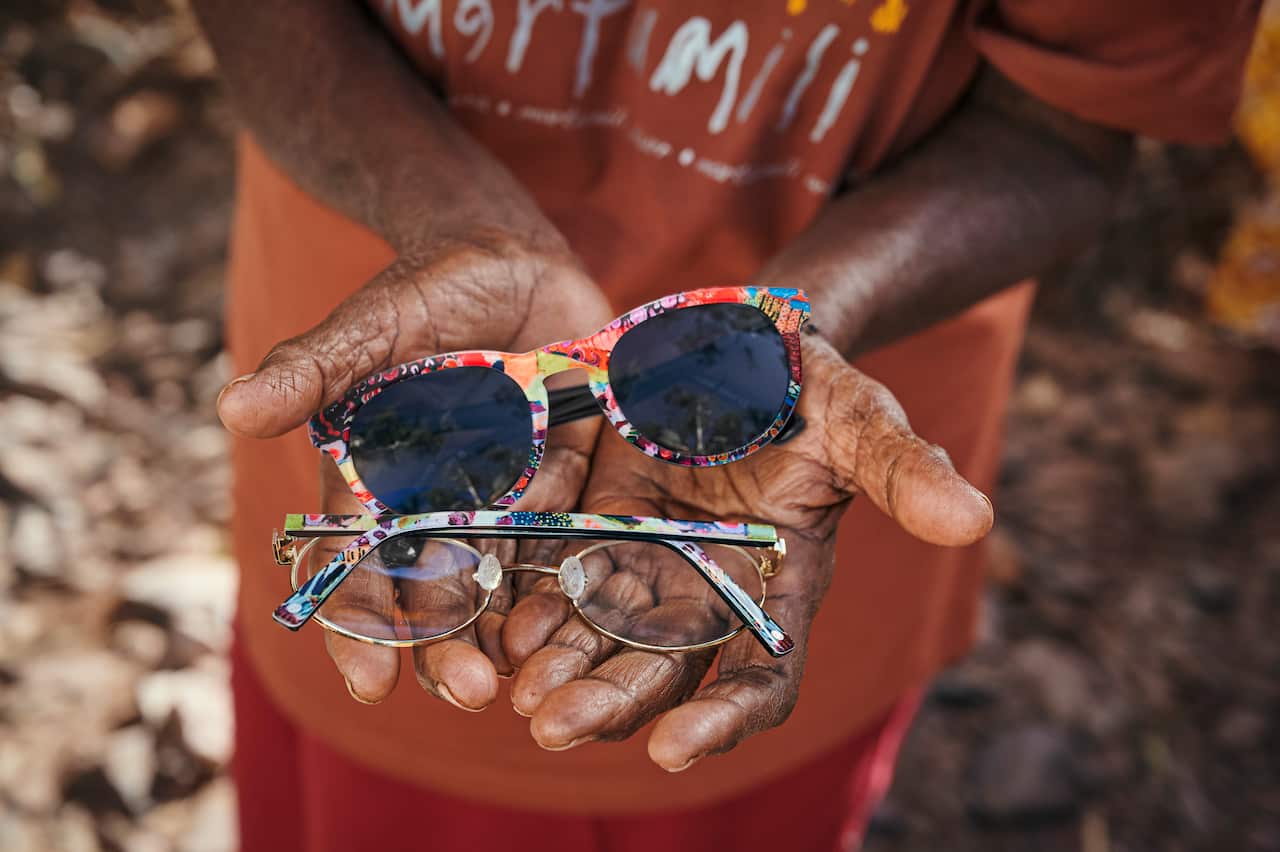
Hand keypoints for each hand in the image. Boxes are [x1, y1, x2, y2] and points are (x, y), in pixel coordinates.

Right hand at [218, 231, 615, 707]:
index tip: (371, 679)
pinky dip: (572, 577)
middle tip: (469, 693)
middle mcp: (437, 501)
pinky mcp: (563, 478)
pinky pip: (567, 536)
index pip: (357, 563)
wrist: (513, 263)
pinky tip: (586, 623)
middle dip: (446, 644)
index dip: (360, 621)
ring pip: (501, 578)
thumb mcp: (373, 323)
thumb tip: (231, 409)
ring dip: (511, 629)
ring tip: (529, 678)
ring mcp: (502, 494)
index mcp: (378, 479)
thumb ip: (314, 366)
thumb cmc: (427, 287)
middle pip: (433, 587)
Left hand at [501, 332, 992, 769]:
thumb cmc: (813, 383)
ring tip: (515, 690)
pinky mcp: (598, 521)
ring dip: (559, 668)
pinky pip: (559, 577)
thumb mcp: (860, 417)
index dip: (722, 720)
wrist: (743, 334)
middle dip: (612, 703)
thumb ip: (903, 469)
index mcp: (782, 585)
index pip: (761, 678)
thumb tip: (975, 521)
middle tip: (555, 726)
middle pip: (662, 671)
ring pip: (600, 635)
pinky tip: (497, 619)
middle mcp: (711, 589)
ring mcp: (650, 559)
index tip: (671, 748)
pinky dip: (529, 602)